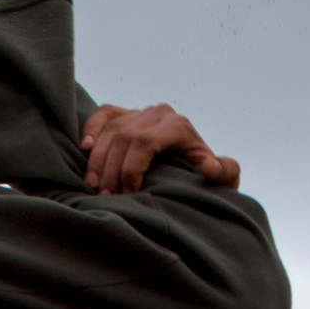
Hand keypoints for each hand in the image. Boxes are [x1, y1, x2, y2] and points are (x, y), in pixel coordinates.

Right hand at [80, 103, 238, 194]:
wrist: (195, 164)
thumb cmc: (205, 176)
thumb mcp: (223, 177)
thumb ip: (225, 172)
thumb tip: (211, 167)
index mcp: (178, 126)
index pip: (144, 141)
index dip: (131, 169)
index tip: (129, 193)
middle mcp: (159, 114)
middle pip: (124, 136)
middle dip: (111, 170)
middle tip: (106, 197)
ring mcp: (141, 112)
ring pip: (110, 129)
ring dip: (97, 160)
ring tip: (94, 186)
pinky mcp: (127, 114)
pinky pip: (104, 114)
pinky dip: (92, 129)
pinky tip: (85, 149)